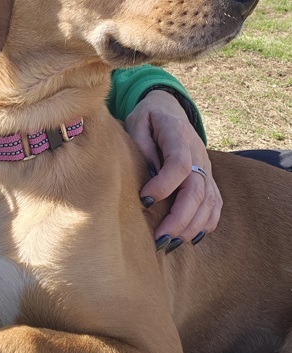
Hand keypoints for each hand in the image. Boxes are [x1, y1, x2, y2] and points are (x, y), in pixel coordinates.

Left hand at [125, 90, 221, 247]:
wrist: (169, 109)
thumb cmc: (148, 118)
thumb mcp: (137, 122)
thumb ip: (142, 144)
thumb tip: (149, 174)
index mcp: (178, 134)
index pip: (179, 164)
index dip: (164, 185)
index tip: (144, 199)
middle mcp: (198, 152)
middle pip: (197, 189)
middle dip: (180, 218)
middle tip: (160, 238)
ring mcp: (206, 166)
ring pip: (209, 200)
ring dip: (192, 226)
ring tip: (171, 243)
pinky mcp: (208, 177)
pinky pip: (215, 203)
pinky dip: (206, 222)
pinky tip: (191, 237)